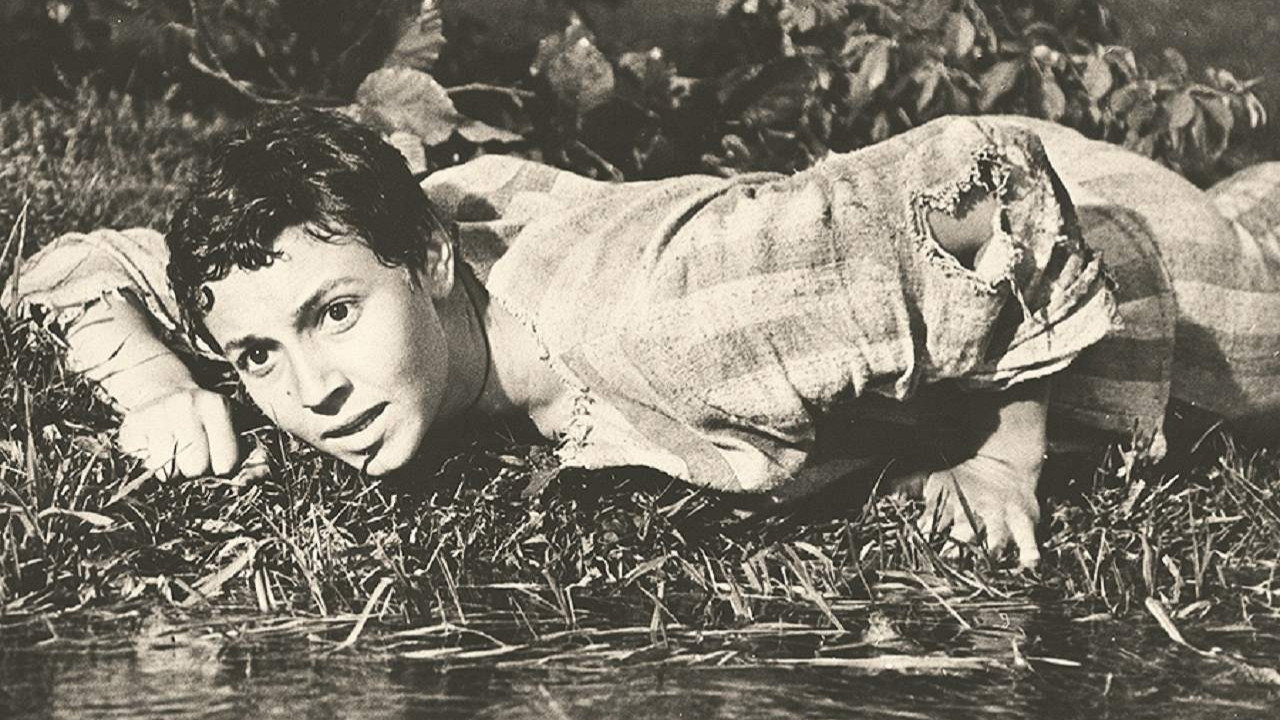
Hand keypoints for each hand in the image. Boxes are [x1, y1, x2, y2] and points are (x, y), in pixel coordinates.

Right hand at [118, 387, 241, 479]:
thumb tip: (246, 482)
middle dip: (196, 472)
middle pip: (196, 469)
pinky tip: (156, 448)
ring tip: (175, 451)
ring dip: (172, 472)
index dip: (222, 469)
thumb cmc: (207, 423)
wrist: (164, 394)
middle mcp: (186, 404)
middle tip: (192, 455)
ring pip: (167, 473)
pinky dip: (151, 467)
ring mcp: (155, 413)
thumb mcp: (237, 432)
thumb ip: (255, 459)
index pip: (226, 464)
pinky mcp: (131, 426)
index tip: (218, 457)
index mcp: (218, 406)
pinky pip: (144, 468)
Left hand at [895, 453, 1041, 568]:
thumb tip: (886, 496)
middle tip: (949, 562)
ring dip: (991, 552)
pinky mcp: (1024, 522)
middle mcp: (975, 512)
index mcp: (950, 504)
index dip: (925, 534)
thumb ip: (908, 487)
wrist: (1004, 461)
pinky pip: (1029, 539)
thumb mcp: (933, 479)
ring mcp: (1001, 517)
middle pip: (965, 532)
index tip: (916, 549)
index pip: (933, 522)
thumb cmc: (961, 478)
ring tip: (987, 568)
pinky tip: (1029, 566)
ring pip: (996, 537)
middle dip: (957, 547)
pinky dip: (1029, 553)